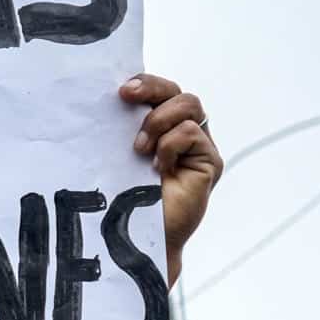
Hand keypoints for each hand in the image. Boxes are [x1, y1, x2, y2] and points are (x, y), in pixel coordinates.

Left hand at [119, 74, 221, 285]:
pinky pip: (192, 132)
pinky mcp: (209, 161)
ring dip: (159, 120)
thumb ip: (121, 129)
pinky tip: (158, 167)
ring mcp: (199, 146)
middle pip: (177, 92)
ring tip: (139, 148)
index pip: (160, 92)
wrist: (138, 237)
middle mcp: (182, 132)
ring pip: (189, 105)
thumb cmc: (124, 198)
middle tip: (126, 96)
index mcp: (160, 127)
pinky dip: (170, 144)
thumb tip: (110, 98)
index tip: (121, 89)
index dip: (145, 82)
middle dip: (152, 89)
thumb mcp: (118, 155)